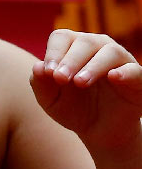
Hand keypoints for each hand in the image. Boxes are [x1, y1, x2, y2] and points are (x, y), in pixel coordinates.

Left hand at [31, 30, 141, 151]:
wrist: (99, 131)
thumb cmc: (72, 108)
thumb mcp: (50, 100)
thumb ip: (40, 84)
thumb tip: (37, 66)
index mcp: (74, 48)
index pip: (62, 37)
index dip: (53, 52)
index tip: (48, 73)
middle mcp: (98, 48)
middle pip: (84, 41)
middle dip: (70, 60)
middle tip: (60, 78)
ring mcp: (120, 61)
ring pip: (110, 51)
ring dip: (93, 66)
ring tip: (80, 83)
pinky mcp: (137, 78)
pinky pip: (135, 70)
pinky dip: (125, 72)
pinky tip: (113, 77)